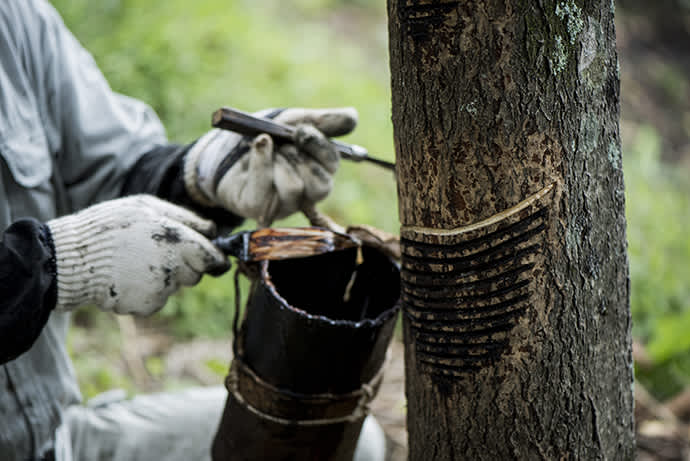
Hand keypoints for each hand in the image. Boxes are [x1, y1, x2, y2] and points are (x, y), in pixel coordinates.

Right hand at [47, 195, 228, 314]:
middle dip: (186, 264)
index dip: (215, 258)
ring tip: (135, 261)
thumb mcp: (146, 207)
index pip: (213, 259)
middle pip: (196, 273)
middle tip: (158, 250)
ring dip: (165, 275)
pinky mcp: (147, 306)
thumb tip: (214, 232)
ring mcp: (160, 291)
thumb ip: (186, 219)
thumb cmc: (109, 226)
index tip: (215, 258)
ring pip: (176, 285)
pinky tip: (128, 277)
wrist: (70, 260)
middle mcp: (174, 269)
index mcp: (178, 241)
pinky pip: (158, 298)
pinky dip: (148, 290)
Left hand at [183, 107, 357, 225]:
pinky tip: (259, 144)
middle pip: (321, 185)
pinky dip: (262, 160)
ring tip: (264, 146)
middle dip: (300, 155)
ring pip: (295, 187)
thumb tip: (353, 117)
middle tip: (285, 139)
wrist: (219, 149)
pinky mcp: (259, 210)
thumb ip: (322, 120)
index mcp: (317, 171)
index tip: (302, 129)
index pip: (332, 166)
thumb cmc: (260, 137)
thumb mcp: (291, 121)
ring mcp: (282, 205)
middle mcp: (304, 194)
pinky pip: (266, 187)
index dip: (319, 147)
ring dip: (278, 159)